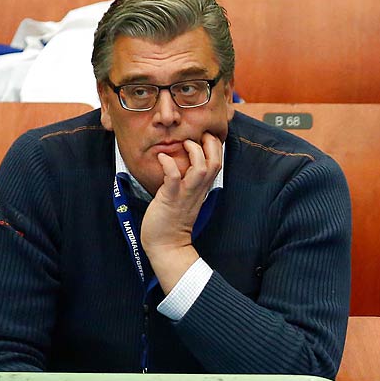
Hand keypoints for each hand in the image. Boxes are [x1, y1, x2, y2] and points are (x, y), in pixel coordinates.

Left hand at [140, 131, 221, 288]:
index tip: (205, 136)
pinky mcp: (171, 198)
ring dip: (194, 151)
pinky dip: (169, 163)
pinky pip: (174, 177)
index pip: (217, 163)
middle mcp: (198, 190)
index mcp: (202, 189)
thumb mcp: (186, 198)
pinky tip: (162, 157)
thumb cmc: (172, 222)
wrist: (167, 246)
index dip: (215, 147)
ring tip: (184, 143)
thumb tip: (184, 168)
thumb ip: (188, 183)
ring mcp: (185, 194)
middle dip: (211, 144)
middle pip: (215, 162)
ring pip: (201, 168)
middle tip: (200, 134)